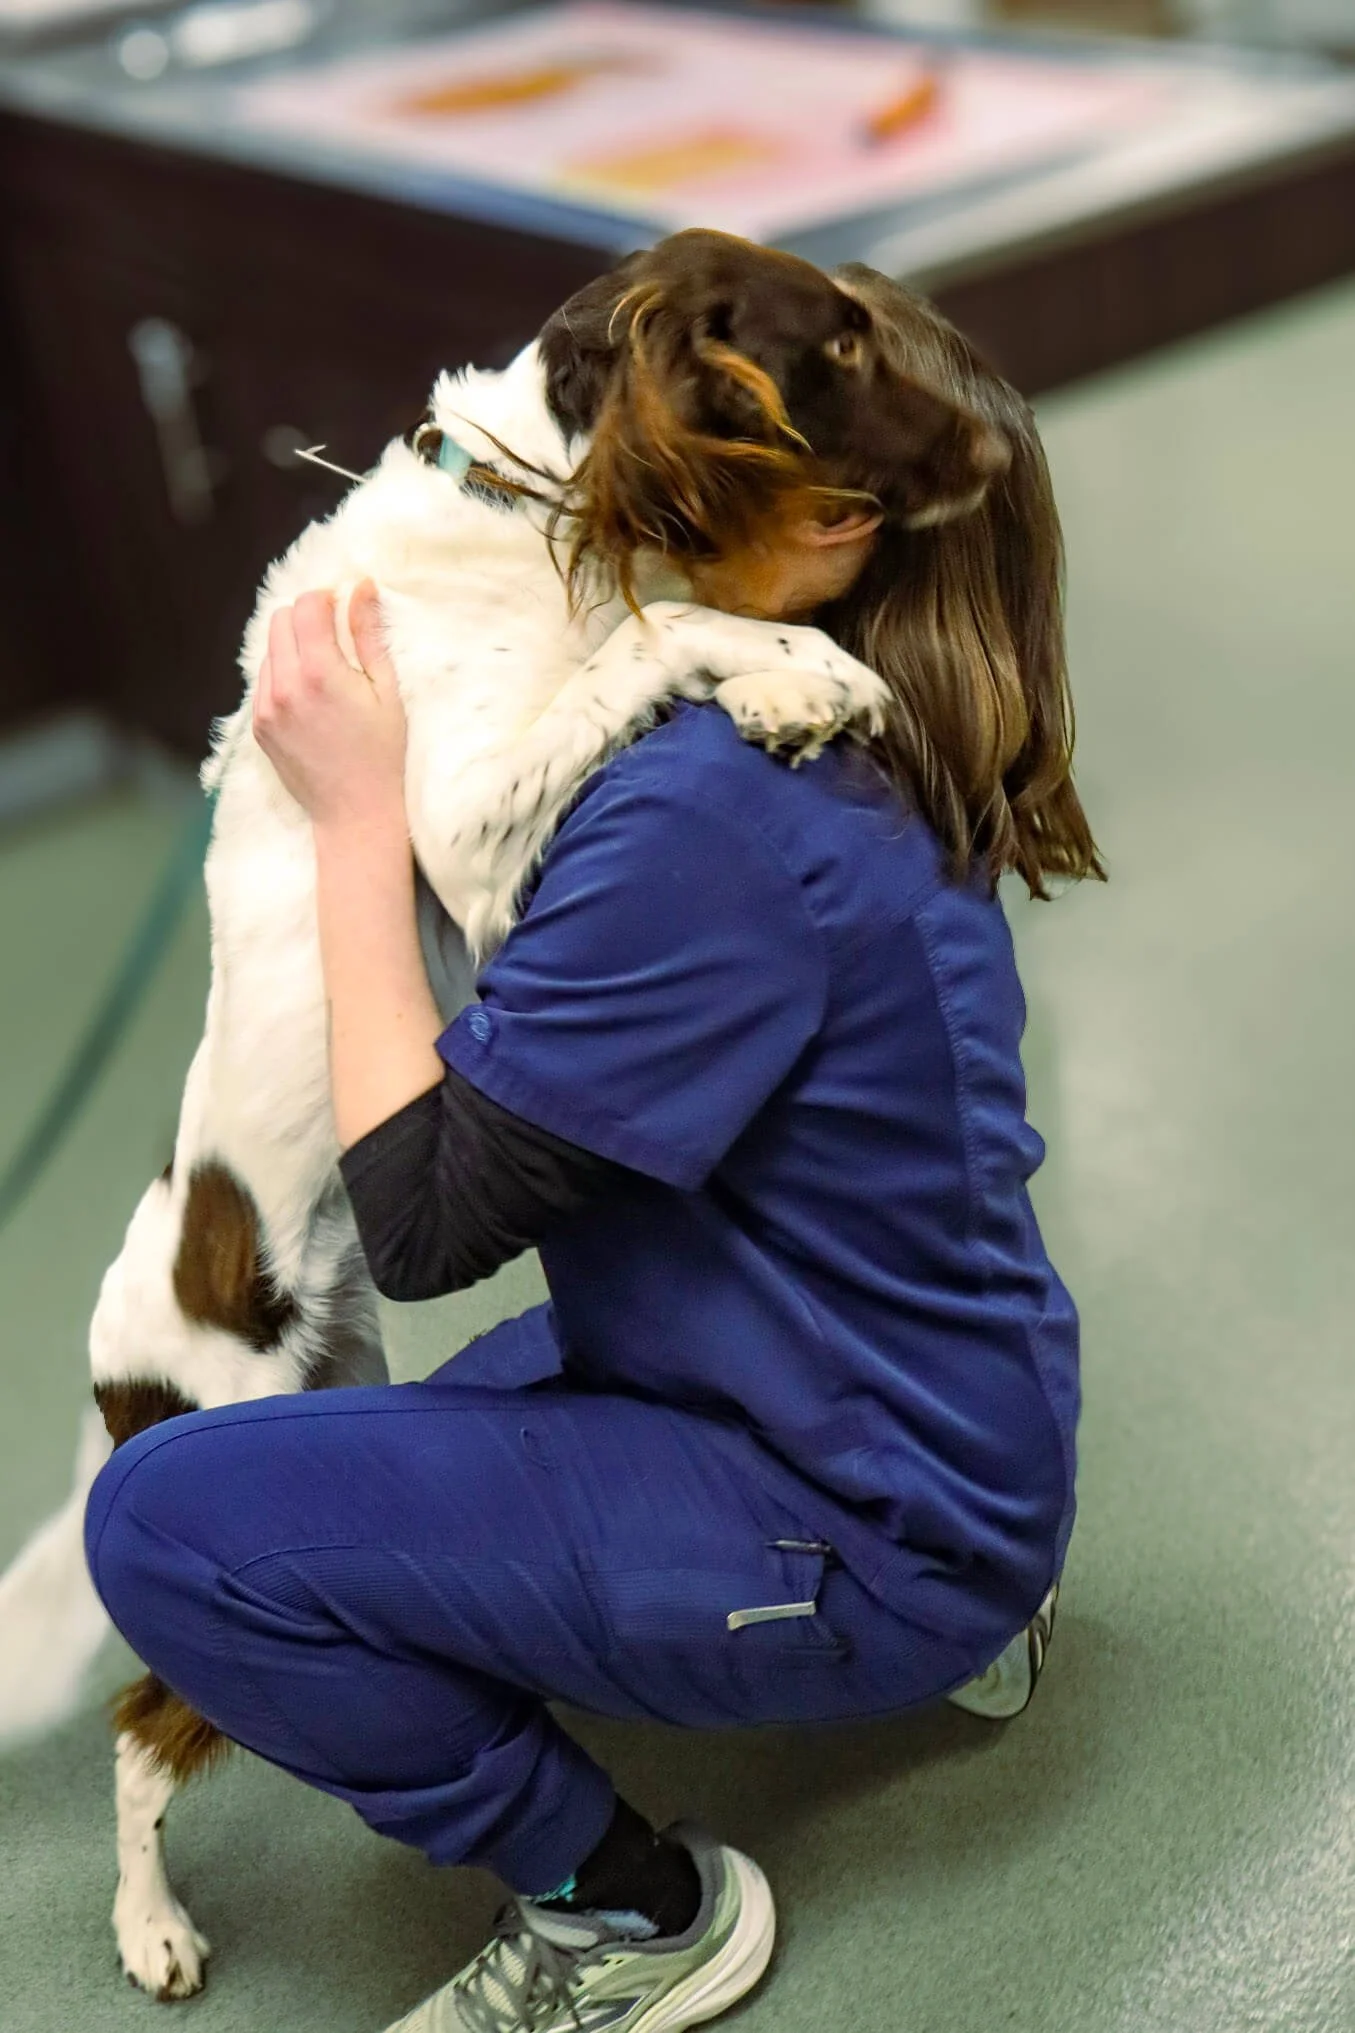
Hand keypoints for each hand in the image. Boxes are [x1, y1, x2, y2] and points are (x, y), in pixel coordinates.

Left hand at [253, 581, 406, 831]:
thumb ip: (370, 634)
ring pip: (269, 650)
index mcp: (319, 672)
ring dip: (293, 646)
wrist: (356, 814)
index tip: (345, 609)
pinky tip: (313, 698)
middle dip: (307, 617)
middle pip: (280, 619)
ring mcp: (266, 708)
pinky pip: (264, 681)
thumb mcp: (388, 691)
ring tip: (326, 672)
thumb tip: (361, 586)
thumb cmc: (384, 754)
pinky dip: (284, 675)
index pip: (307, 605)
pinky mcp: (259, 726)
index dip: (328, 598)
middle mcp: (284, 686)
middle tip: (336, 637)